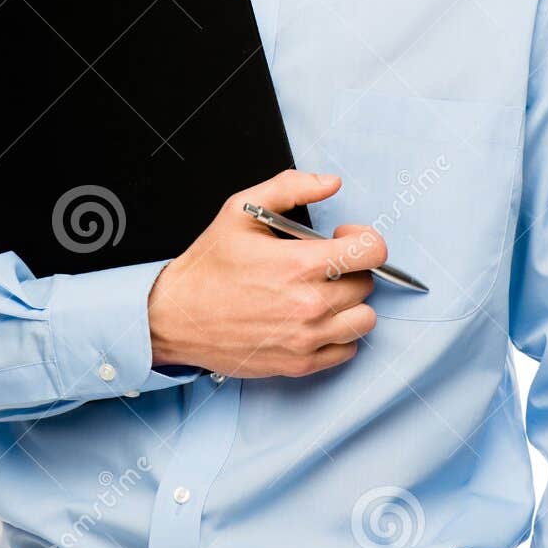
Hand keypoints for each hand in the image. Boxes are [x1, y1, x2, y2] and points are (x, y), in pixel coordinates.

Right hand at [147, 168, 385, 377]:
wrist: (176, 317)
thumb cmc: (209, 266)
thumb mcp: (240, 210)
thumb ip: (290, 188)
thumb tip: (330, 183)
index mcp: (299, 264)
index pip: (371, 252)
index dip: (364, 238)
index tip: (344, 237)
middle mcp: (309, 304)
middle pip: (366, 284)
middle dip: (349, 269)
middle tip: (322, 266)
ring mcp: (306, 338)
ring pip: (364, 319)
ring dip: (350, 303)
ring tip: (323, 294)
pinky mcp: (300, 364)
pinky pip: (348, 349)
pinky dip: (339, 334)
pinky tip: (315, 320)